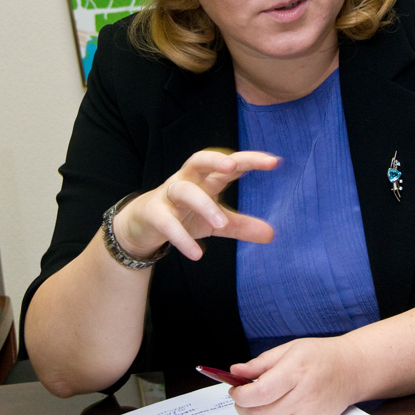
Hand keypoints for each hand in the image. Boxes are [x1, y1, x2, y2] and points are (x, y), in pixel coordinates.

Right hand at [113, 148, 277, 261]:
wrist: (142, 225)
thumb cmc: (184, 215)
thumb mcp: (215, 222)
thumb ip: (241, 225)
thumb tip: (272, 234)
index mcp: (205, 179)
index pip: (228, 164)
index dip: (249, 160)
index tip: (273, 161)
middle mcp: (187, 181)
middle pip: (199, 160)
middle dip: (216, 160)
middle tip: (234, 167)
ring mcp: (168, 196)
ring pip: (184, 191)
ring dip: (204, 205)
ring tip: (222, 224)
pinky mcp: (154, 214)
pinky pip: (167, 223)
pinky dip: (181, 238)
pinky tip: (197, 253)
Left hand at [228, 336, 359, 414]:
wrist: (350, 371)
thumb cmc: (319, 356)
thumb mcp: (289, 349)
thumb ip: (260, 363)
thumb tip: (235, 372)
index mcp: (295, 372)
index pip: (260, 393)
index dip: (241, 395)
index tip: (235, 390)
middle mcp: (303, 397)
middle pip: (260, 414)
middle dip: (242, 408)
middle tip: (241, 397)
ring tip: (258, 405)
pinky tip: (275, 412)